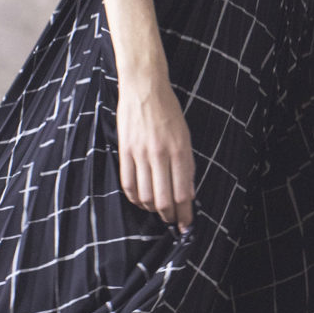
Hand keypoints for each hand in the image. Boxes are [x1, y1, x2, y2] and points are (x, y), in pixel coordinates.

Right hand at [116, 69, 194, 230]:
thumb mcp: (186, 137)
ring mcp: (140, 153)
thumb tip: (189, 194)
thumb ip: (188, 166)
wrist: (144, 87)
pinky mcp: (124, 151)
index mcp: (180, 151)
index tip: (186, 224)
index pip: (183, 193)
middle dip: (169, 216)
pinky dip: (135, 198)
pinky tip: (141, 201)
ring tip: (157, 211)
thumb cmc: (168, 111)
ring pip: (145, 195)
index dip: (185, 214)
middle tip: (171, 221)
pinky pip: (128, 183)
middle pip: (164, 199)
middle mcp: (160, 154)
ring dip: (152, 209)